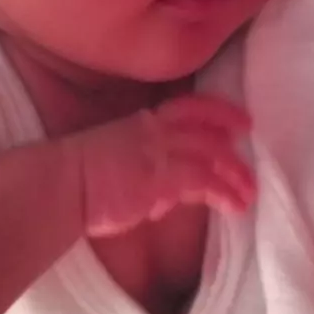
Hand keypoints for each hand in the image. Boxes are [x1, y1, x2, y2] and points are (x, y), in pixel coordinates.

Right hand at [74, 94, 254, 237]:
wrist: (61, 187)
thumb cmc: (83, 181)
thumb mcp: (119, 165)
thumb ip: (149, 177)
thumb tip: (167, 199)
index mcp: (143, 123)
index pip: (188, 108)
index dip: (217, 111)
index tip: (239, 120)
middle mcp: (154, 130)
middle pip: (206, 127)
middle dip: (233, 139)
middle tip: (252, 157)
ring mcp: (158, 150)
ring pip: (211, 152)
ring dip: (235, 173)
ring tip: (248, 193)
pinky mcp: (160, 176)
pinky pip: (204, 179)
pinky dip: (223, 191)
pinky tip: (234, 206)